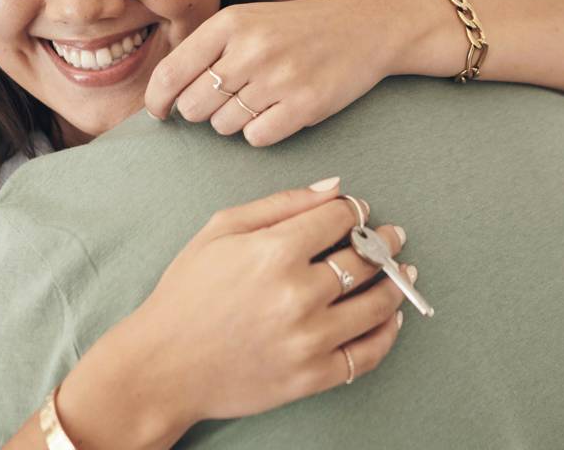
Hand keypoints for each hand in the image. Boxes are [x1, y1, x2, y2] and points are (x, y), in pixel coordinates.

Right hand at [54, 179, 411, 445]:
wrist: (163, 365)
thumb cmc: (186, 293)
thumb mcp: (220, 230)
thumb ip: (280, 204)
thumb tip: (335, 188)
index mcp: (274, 251)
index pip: (340, 218)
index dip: (355, 210)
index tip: (358, 212)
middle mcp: (297, 294)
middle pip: (365, 258)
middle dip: (385, 242)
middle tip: (392, 237)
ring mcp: (308, 339)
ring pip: (377, 304)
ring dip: (396, 283)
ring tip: (401, 272)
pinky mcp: (312, 376)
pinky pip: (368, 354)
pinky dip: (387, 334)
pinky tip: (390, 319)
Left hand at [144, 0, 408, 146]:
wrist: (364, 26)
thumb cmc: (296, 28)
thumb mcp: (248, 21)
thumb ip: (207, 50)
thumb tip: (164, 94)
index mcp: (230, 23)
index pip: (171, 72)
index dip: (157, 99)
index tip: (160, 112)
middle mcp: (251, 48)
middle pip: (194, 107)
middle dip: (204, 111)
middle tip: (229, 98)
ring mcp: (278, 78)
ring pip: (223, 126)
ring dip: (235, 120)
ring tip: (262, 98)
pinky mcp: (304, 105)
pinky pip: (256, 137)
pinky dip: (261, 131)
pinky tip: (279, 110)